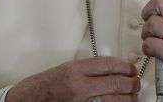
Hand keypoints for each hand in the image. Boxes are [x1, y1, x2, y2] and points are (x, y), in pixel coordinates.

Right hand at [6, 56, 139, 101]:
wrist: (27, 100)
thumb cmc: (45, 86)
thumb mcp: (67, 68)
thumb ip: (89, 68)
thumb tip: (113, 68)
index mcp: (75, 70)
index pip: (109, 64)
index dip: (126, 66)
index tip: (132, 68)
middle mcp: (79, 86)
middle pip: (116, 83)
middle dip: (131, 83)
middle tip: (135, 83)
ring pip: (115, 101)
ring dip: (128, 98)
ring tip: (131, 95)